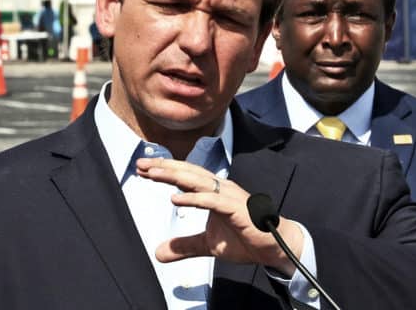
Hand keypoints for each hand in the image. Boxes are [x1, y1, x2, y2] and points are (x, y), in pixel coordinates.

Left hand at [136, 157, 302, 275]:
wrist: (275, 247)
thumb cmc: (245, 238)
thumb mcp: (207, 244)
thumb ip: (184, 245)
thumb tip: (159, 253)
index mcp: (213, 192)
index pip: (185, 176)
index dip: (164, 171)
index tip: (142, 169)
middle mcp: (220, 188)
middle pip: (188, 172)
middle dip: (163, 167)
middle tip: (141, 164)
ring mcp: (229, 196)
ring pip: (198, 181)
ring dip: (174, 175)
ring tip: (153, 174)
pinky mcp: (236, 209)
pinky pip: (212, 201)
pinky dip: (193, 198)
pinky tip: (176, 198)